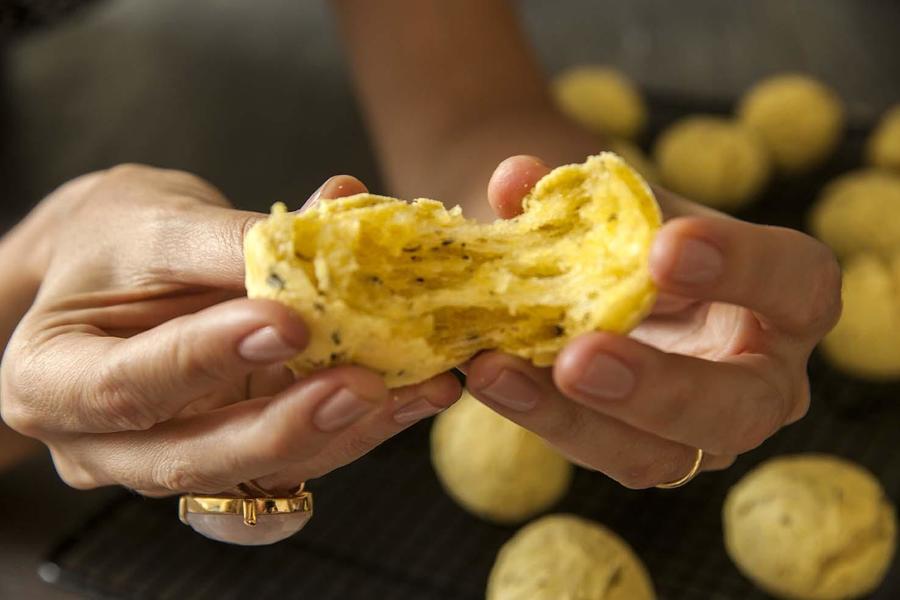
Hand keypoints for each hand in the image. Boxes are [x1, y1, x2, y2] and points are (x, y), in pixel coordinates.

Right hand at [1, 165, 458, 499]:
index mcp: (50, 381)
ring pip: (255, 473)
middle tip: (366, 383)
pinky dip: (353, 439)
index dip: (207, 358)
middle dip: (286, 424)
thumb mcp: (159, 224)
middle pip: (191, 457)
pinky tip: (406, 402)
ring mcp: (172, 462)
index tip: (287, 321)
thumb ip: (236, 238)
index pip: (126, 385)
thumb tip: (337, 223)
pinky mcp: (232, 461)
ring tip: (419, 387)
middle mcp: (104, 445)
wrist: (125, 268)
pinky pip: (291, 470)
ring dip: (344, 434)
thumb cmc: (121, 240)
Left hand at [465, 156, 841, 487]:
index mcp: (787, 297)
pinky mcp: (647, 455)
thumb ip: (576, 196)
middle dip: (657, 385)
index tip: (665, 249)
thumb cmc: (640, 240)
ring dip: (572, 417)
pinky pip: (598, 452)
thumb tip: (515, 181)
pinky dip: (538, 414)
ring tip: (495, 369)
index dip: (741, 267)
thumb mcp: (626, 210)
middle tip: (580, 356)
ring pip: (659, 454)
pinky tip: (487, 375)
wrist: (613, 288)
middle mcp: (762, 377)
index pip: (795, 283)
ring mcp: (705, 431)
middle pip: (739, 404)